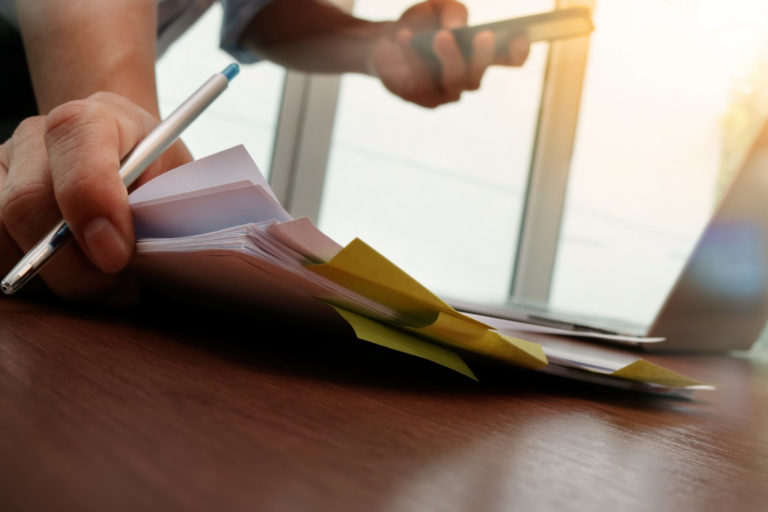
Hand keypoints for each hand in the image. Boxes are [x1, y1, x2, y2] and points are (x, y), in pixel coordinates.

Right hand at [0, 92, 191, 303]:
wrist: (124, 153)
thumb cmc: (154, 171)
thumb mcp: (176, 179)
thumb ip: (163, 206)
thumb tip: (141, 252)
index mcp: (95, 119)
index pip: (78, 149)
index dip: (93, 206)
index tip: (117, 256)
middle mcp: (36, 136)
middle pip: (26, 205)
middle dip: (74, 266)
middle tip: (118, 290)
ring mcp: (2, 165)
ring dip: (48, 277)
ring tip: (97, 286)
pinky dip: (27, 278)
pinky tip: (64, 279)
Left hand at [369, 0, 530, 107]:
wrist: (383, 43)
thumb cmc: (420, 25)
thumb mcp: (437, 7)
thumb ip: (451, 10)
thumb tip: (456, 26)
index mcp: (479, 56)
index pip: (508, 60)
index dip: (519, 52)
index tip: (522, 36)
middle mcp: (465, 79)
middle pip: (478, 77)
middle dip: (483, 58)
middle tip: (484, 35)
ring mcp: (443, 93)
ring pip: (452, 83)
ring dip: (449, 59)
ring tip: (441, 36)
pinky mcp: (419, 98)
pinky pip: (419, 84)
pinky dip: (411, 60)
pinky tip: (403, 38)